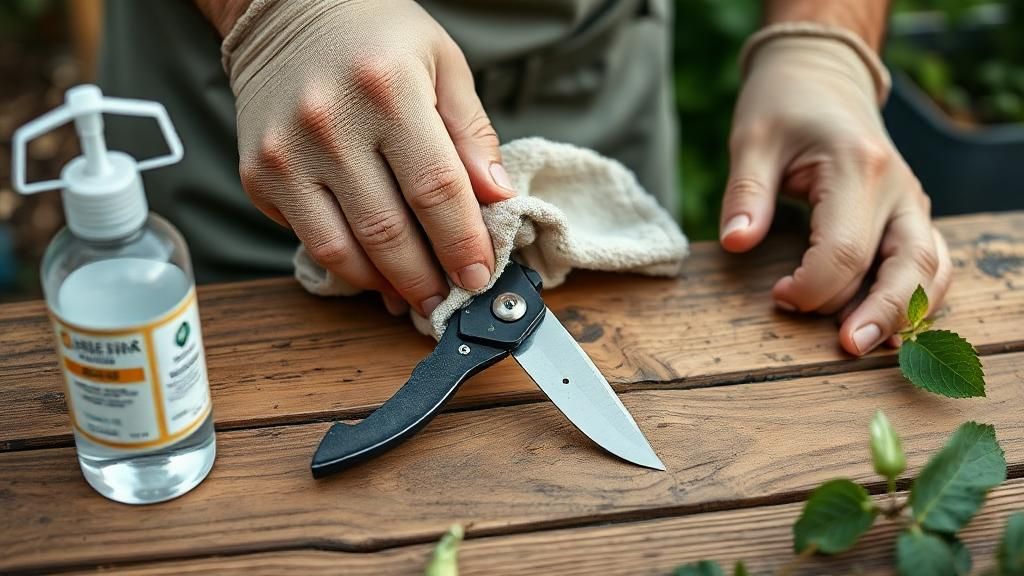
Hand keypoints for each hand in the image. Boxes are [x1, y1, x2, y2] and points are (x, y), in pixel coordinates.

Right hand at [222, 0, 514, 315]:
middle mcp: (329, 123)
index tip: (480, 275)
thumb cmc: (376, 36)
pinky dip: (348, 268)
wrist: (285, 12)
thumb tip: (497, 197)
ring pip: (343, 249)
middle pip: (389, 230)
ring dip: (387, 284)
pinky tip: (376, 272)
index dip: (463, 242)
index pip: (435, 188)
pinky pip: (310, 241)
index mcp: (386, 88)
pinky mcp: (258, 175)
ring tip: (415, 296)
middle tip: (449, 301)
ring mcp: (285, 153)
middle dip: (427, 278)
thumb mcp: (441, 64)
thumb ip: (472, 133)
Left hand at [720, 35, 951, 355]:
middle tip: (846, 348)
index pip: (845, 251)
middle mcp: (897, 188)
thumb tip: (736, 244)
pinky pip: (931, 263)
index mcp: (857, 167)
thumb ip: (746, 194)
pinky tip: (893, 327)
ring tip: (873, 347)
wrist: (822, 76)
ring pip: (931, 269)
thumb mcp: (752, 141)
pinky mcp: (910, 215)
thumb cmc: (784, 106)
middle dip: (879, 314)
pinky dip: (919, 297)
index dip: (812, 287)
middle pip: (906, 267)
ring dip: (907, 313)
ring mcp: (911, 203)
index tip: (777, 296)